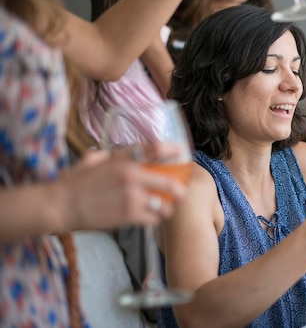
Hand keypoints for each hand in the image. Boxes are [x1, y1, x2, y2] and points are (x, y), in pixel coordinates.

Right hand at [57, 147, 186, 230]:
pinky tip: (150, 218)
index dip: (174, 149)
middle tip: (182, 192)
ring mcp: (131, 197)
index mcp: (123, 159)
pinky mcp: (128, 215)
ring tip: (165, 209)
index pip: (156, 148)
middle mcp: (131, 175)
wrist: (60, 206)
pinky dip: (154, 219)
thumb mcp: (94, 159)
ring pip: (164, 204)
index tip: (182, 153)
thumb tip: (128, 153)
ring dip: (167, 207)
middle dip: (180, 189)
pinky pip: (153, 219)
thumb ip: (114, 156)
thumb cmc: (75, 182)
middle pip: (170, 182)